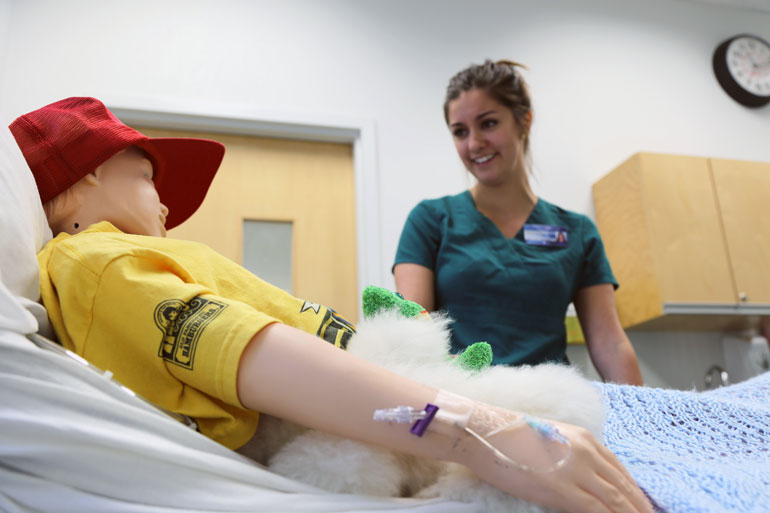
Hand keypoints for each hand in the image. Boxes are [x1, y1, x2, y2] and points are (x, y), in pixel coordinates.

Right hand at [465, 420, 651, 512]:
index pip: (621, 471)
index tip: (645, 508)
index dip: (636, 493)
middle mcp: (587, 452)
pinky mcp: (563, 489)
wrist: (483, 432)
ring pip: (617, 501)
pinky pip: (596, 511)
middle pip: (625, 488)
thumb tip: (582, 478)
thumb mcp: (549, 439)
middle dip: (641, 509)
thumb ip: (571, 455)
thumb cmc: (507, 437)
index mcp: (584, 438)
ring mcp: (576, 470)